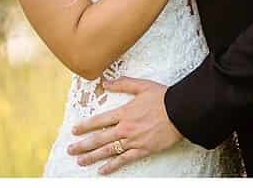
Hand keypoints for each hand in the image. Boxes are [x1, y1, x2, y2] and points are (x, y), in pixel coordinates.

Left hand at [67, 78, 181, 174]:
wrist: (181, 112)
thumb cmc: (163, 98)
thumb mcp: (142, 85)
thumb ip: (123, 84)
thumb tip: (106, 81)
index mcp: (124, 112)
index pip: (99, 120)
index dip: (85, 126)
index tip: (75, 130)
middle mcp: (125, 128)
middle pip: (99, 138)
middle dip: (83, 145)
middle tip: (71, 150)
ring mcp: (133, 140)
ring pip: (108, 151)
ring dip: (92, 157)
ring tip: (81, 161)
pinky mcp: (143, 150)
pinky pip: (124, 160)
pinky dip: (112, 166)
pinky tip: (103, 170)